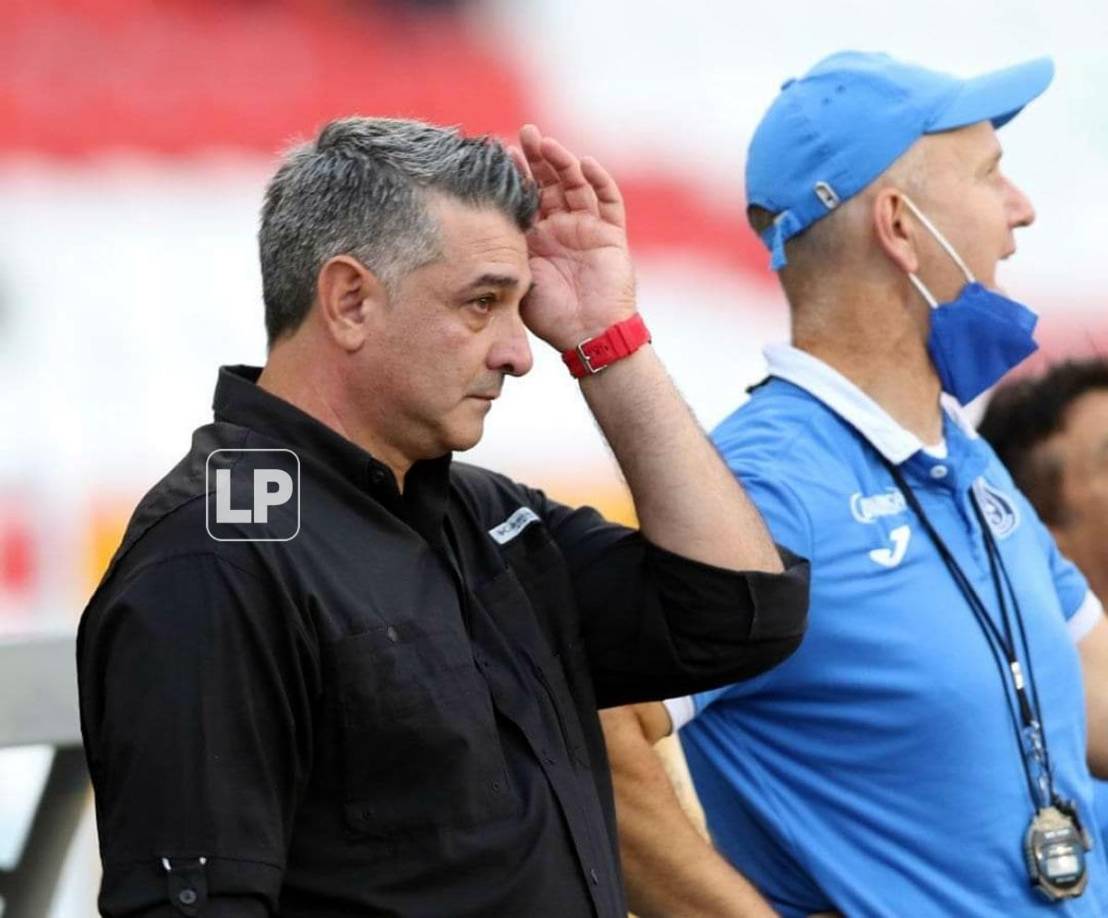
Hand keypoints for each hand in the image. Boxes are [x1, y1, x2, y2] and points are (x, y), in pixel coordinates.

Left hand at [513, 124, 636, 352]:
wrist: (587, 336)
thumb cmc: (550, 316)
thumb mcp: (519, 279)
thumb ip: (506, 253)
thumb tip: (475, 229)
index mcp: (537, 238)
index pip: (526, 197)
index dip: (516, 175)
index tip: (498, 153)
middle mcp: (561, 228)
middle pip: (550, 183)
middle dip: (537, 158)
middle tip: (523, 132)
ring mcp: (587, 229)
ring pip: (577, 185)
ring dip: (563, 162)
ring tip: (547, 144)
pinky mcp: (611, 235)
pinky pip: (608, 202)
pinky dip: (599, 181)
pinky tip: (585, 163)